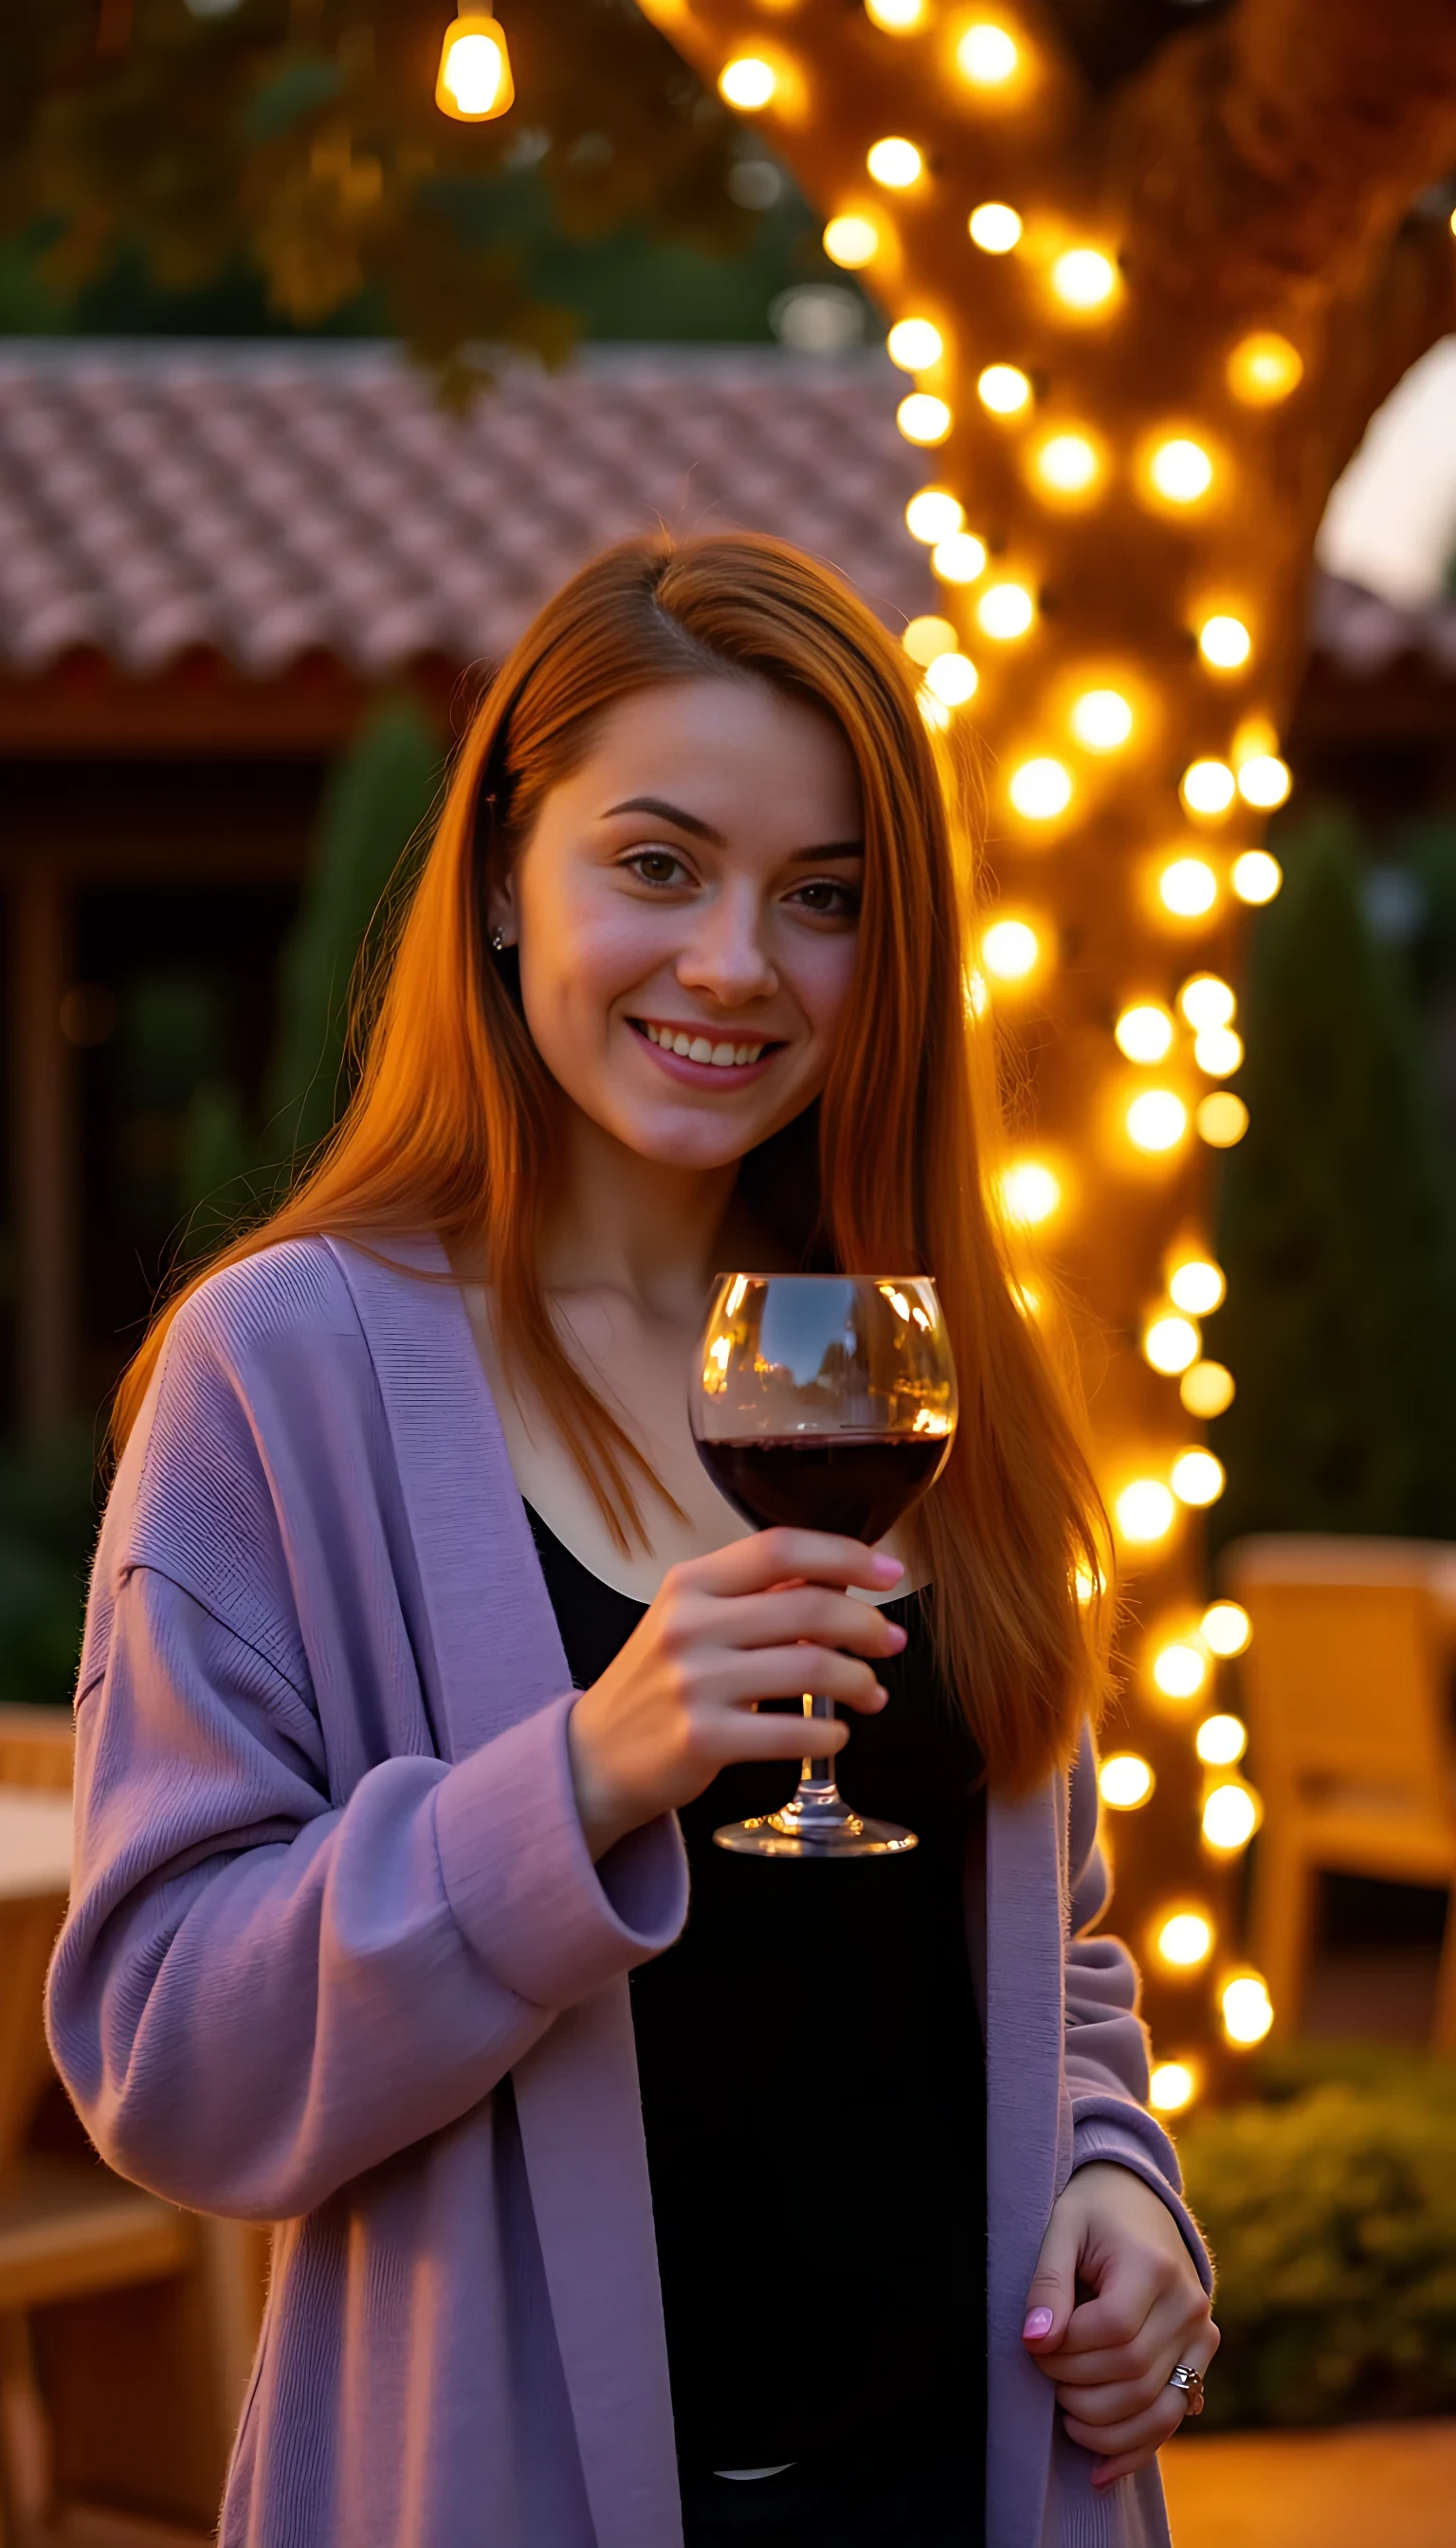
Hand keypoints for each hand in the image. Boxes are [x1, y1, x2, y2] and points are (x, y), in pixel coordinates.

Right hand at [567, 1527, 904, 1857]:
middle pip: (809, 1606)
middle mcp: (689, 1625)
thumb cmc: (659, 1681)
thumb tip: (843, 1583)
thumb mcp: (692, 1621)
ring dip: (859, 1681)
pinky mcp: (702, 1739)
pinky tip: (835, 1734)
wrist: (595, 1756)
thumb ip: (756, 1599)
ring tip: (871, 1693)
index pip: (780, 1548)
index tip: (889, 1571)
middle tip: (891, 1642)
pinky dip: (829, 1734)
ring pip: (811, 1668)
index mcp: (690, 1583)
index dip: (846, 1555)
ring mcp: (693, 1683)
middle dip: (867, 1624)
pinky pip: (793, 1732)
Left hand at [1022, 2161, 1217, 2487]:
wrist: (1138, 2198)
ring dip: (1102, 2427)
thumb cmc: (1091, 2212)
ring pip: (1156, 2408)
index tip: (1036, 2343)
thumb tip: (1035, 2341)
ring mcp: (1202, 2333)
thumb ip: (1047, 2284)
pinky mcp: (1202, 2355)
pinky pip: (1173, 2416)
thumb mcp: (1060, 2228)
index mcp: (1153, 2266)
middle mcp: (1189, 2303)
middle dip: (1076, 2386)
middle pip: (1132, 2373)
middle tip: (1044, 2373)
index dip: (1067, 2351)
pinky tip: (1099, 2469)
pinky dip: (1136, 2448)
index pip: (1112, 2331)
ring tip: (1064, 2415)